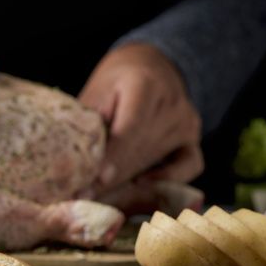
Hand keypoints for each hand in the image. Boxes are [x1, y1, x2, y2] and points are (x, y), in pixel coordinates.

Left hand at [78, 43, 203, 197]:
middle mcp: (172, 103)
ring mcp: (186, 122)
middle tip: (83, 197)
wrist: (149, 68)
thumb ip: (89, 124)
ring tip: (99, 194)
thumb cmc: (114, 84)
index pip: (129, 128)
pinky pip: (189, 166)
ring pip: (157, 162)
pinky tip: (141, 184)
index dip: (114, 156)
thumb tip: (71, 164)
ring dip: (128, 182)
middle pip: (141, 151)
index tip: (98, 180)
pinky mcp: (193, 138)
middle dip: (111, 179)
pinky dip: (167, 179)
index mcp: (144, 84)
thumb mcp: (96, 94)